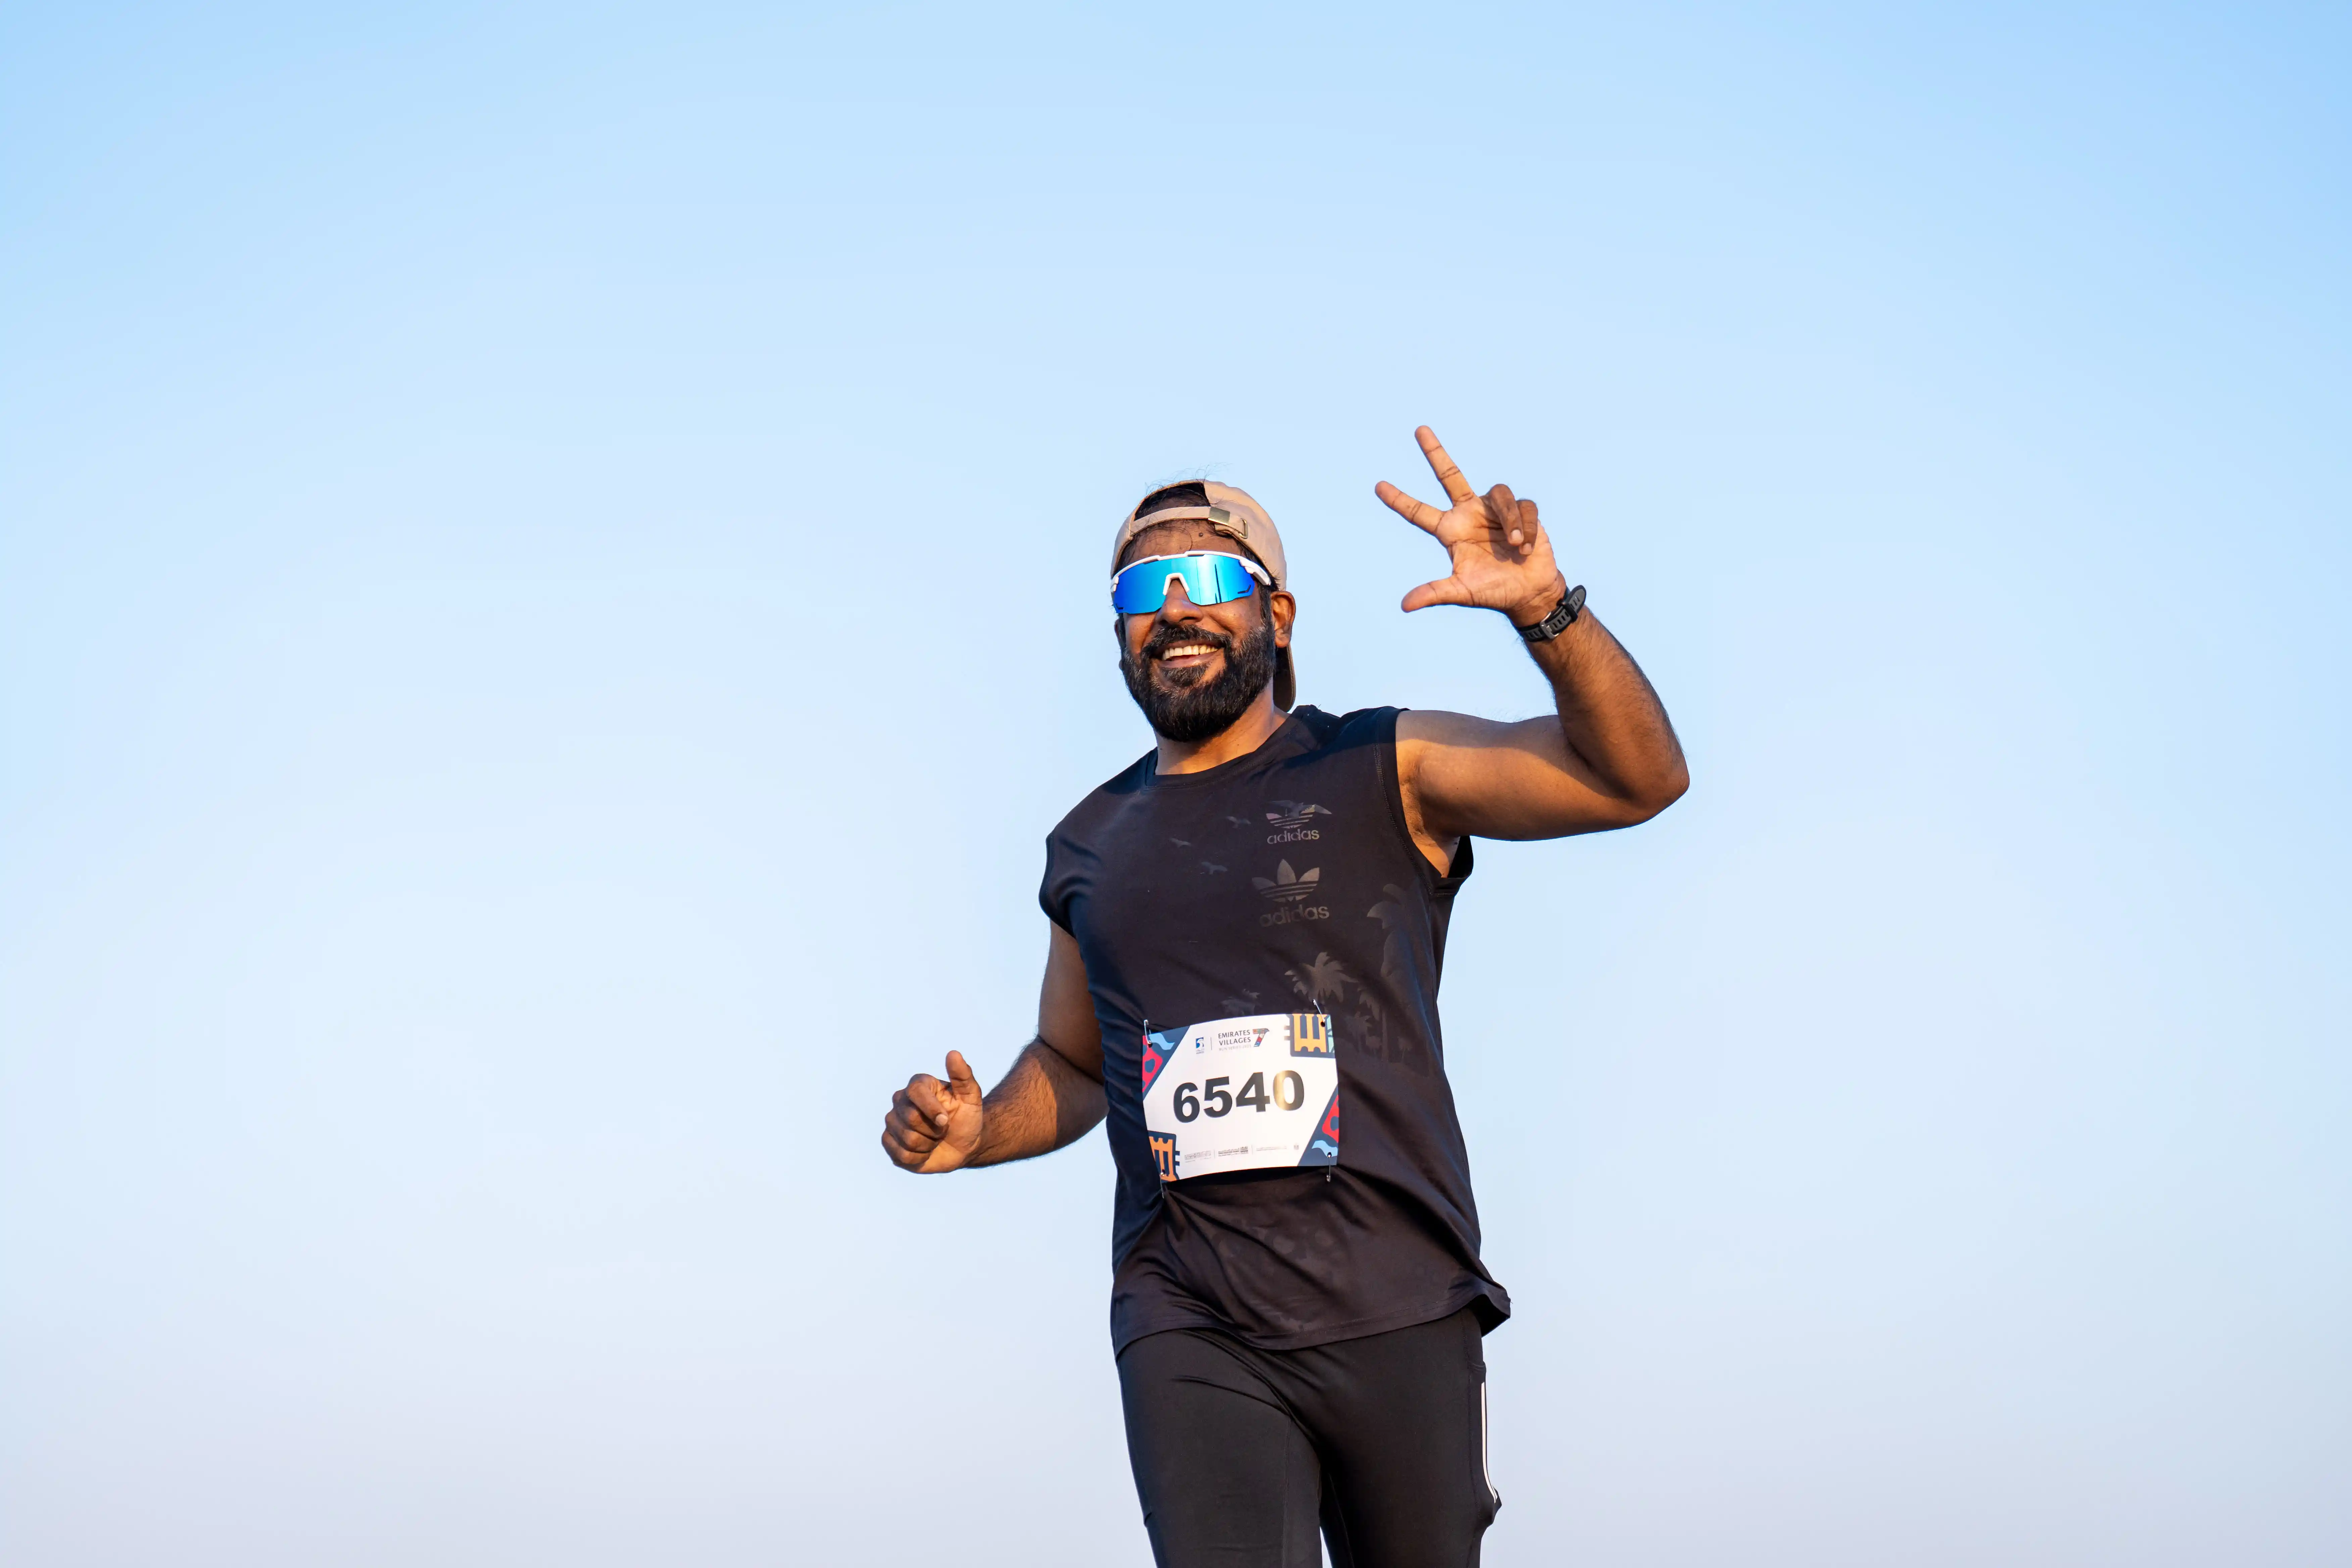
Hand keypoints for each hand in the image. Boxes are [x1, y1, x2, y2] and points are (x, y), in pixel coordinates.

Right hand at [881, 1050, 985, 1172]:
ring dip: (929, 1145)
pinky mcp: (889, 1142)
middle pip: (911, 1118)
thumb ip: (963, 1075)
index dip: (931, 1109)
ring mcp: (892, 1122)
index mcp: (918, 1085)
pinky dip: (919, 1158)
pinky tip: (925, 1151)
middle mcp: (900, 1100)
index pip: (915, 1092)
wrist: (963, 1145)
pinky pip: (901, 1155)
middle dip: (934, 1130)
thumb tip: (953, 1053)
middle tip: (943, 1129)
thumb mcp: (971, 1097)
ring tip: (934, 1140)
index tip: (946, 1120)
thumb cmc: (967, 1118)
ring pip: (907, 1139)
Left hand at [1375, 426, 1569, 626]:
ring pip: (1499, 494)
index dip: (1399, 500)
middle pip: (1450, 476)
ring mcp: (1495, 510)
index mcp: (1451, 531)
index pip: (1419, 512)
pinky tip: (1525, 548)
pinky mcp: (1522, 511)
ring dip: (1509, 520)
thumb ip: (1434, 593)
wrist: (1528, 593)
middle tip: (1419, 429)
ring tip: (1515, 546)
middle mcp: (1470, 514)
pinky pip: (1523, 507)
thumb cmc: (1493, 591)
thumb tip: (1404, 605)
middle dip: (1435, 453)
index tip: (1378, 486)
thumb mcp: (1461, 592)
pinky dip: (1525, 527)